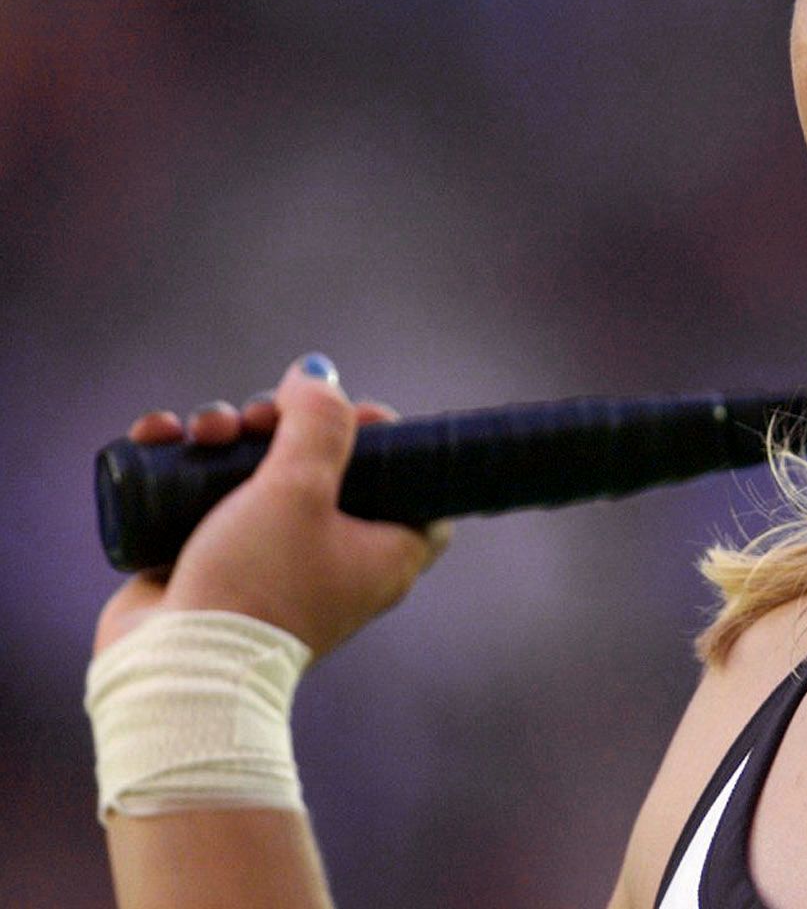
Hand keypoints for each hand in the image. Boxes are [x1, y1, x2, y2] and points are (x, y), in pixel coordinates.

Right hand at [94, 355, 451, 660]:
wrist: (176, 669)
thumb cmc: (257, 582)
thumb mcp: (301, 488)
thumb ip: (319, 424)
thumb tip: (317, 375)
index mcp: (383, 551)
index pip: (413, 487)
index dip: (390, 443)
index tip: (354, 416)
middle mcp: (333, 557)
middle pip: (323, 467)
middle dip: (283, 426)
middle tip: (257, 417)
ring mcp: (269, 560)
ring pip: (255, 473)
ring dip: (225, 436)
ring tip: (202, 430)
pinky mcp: (211, 562)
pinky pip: (203, 496)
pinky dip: (182, 461)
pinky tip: (155, 435)